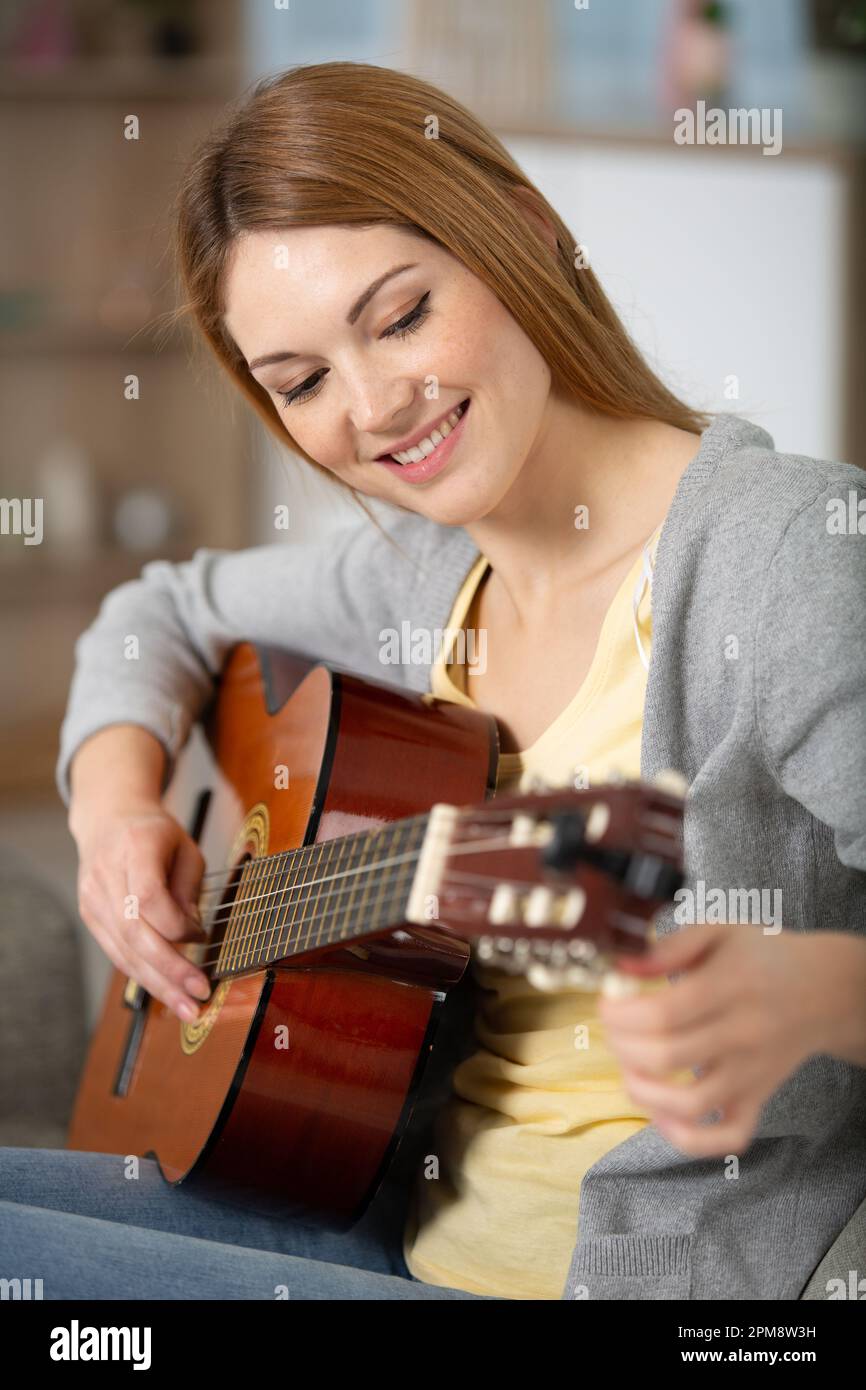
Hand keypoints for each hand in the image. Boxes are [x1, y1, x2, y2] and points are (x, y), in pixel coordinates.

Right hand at [73, 801, 210, 1022]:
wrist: (108, 820)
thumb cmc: (155, 833)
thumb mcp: (185, 848)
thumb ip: (188, 889)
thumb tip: (192, 936)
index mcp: (135, 847)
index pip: (149, 897)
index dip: (177, 926)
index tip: (204, 936)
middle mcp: (106, 875)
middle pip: (134, 933)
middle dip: (169, 971)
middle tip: (197, 998)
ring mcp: (93, 898)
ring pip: (123, 951)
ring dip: (157, 985)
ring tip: (186, 1009)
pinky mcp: (90, 916)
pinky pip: (117, 952)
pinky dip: (142, 974)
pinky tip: (164, 991)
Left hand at [598, 922, 865, 1157]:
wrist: (822, 990)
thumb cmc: (763, 957)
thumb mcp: (719, 931)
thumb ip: (670, 945)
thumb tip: (623, 968)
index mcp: (730, 987)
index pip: (664, 1012)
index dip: (621, 1013)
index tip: (607, 1002)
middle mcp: (742, 1035)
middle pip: (667, 1056)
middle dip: (621, 1045)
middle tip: (613, 1029)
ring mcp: (750, 1073)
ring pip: (690, 1104)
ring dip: (642, 1091)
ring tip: (629, 1066)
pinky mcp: (757, 1098)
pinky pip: (728, 1135)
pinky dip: (690, 1138)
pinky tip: (662, 1115)